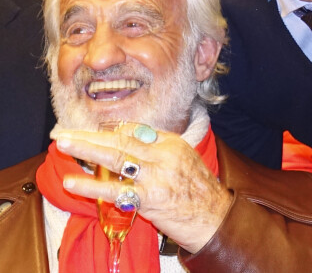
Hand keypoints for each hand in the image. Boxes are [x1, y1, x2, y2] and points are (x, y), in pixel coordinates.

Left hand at [52, 123, 232, 253]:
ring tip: (64, 145)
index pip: (136, 130)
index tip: (92, 131)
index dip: (111, 130)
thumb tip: (133, 140)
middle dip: (90, 135)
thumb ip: (160, 148)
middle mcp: (162, 155)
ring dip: (86, 150)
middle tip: (64, 132)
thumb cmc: (199, 188)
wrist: (214, 216)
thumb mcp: (185, 157)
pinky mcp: (148, 199)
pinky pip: (115, 191)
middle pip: (121, 140)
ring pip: (116, 158)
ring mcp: (155, 176)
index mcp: (171, 143)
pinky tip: (73, 182)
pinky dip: (91, 186)